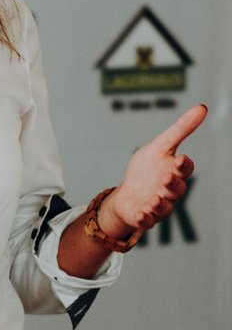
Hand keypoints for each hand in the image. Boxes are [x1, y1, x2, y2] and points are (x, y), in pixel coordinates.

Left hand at [99, 104, 206, 234]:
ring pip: (165, 207)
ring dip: (160, 204)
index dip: (184, 166)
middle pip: (177, 189)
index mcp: (175, 172)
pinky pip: (147, 221)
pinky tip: (142, 214)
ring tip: (153, 199)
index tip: (180, 159)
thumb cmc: (147, 170)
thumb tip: (202, 108)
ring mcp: (158, 206)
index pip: (185, 169)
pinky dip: (146, 218)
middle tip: (166, 178)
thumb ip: (180, 130)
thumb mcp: (160, 146)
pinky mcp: (144, 217)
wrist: (128, 193)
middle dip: (172, 184)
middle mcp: (170, 191)